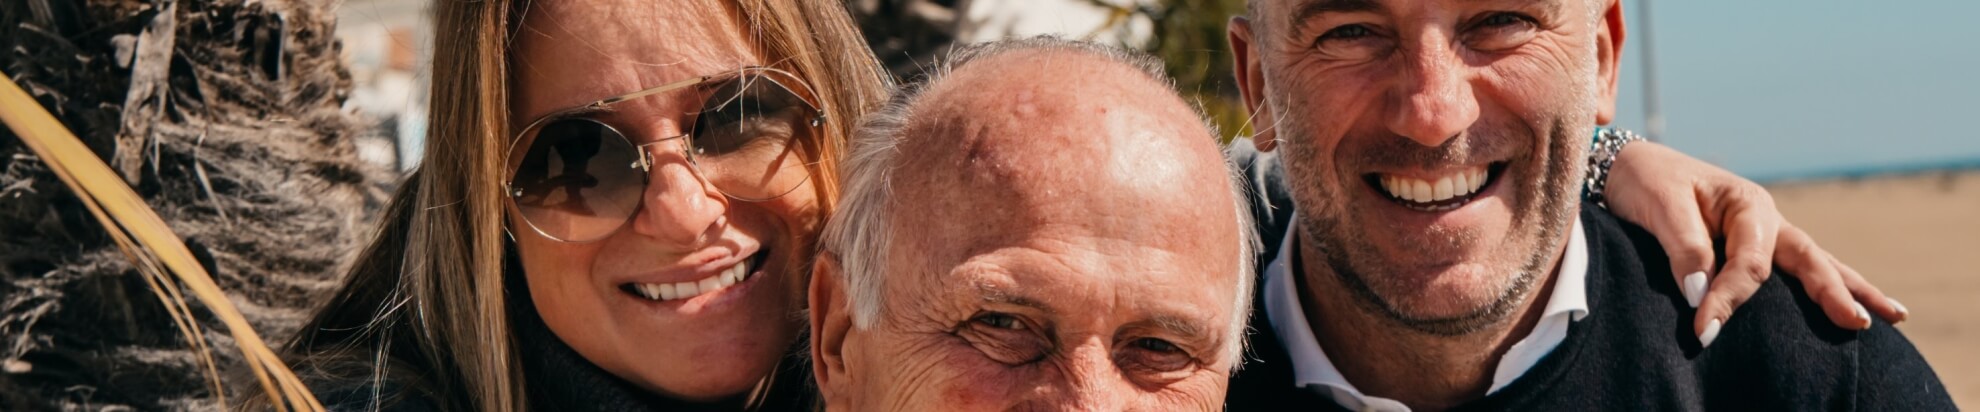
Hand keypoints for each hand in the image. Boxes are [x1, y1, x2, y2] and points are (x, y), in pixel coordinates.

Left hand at [1603, 141, 1906, 344]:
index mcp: (1746, 204)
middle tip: (1859, 324)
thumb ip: (1684, 248)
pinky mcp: (1751, 244)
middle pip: (1808, 259)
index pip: (1749, 264)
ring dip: (1848, 289)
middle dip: (1833, 293)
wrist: (1629, 167)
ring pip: (1813, 263)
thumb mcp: (1661, 208)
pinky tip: (1845, 303)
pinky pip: (1794, 268)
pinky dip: (1823, 283)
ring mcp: (1764, 231)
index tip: (1704, 331)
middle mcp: (1764, 218)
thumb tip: (1701, 294)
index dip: (1729, 299)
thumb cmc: (1646, 182)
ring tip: (1891, 316)